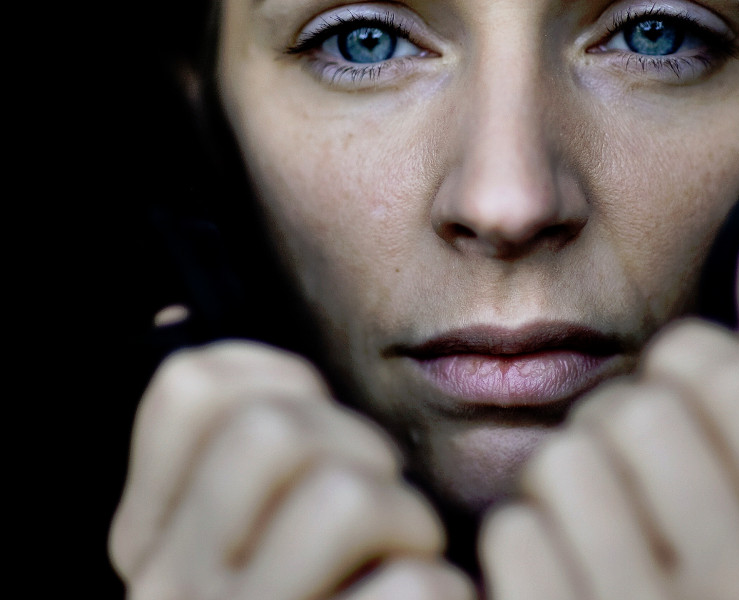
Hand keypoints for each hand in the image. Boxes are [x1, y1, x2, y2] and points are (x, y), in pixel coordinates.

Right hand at [110, 340, 472, 599]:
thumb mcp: (230, 541)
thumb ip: (214, 453)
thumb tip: (173, 316)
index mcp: (149, 545)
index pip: (194, 388)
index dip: (277, 378)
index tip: (315, 423)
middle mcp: (172, 596)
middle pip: (274, 432)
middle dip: (356, 450)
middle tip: (380, 504)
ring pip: (342, 498)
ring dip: (406, 523)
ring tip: (408, 565)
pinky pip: (406, 591)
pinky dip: (440, 596)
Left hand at [480, 219, 738, 599]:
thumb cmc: (692, 528)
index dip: (691, 357)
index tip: (678, 385)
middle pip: (641, 414)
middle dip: (615, 417)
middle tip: (625, 462)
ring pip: (566, 465)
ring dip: (557, 475)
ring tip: (588, 513)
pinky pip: (513, 537)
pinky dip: (518, 538)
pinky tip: (553, 568)